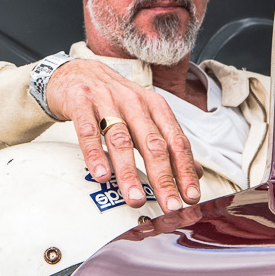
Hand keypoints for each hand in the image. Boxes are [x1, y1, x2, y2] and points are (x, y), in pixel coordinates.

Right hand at [45, 59, 200, 211]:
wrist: (77, 70)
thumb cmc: (114, 99)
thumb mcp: (145, 114)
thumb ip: (168, 142)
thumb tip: (198, 172)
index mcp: (154, 106)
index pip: (175, 141)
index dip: (185, 170)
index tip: (191, 196)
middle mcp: (134, 102)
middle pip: (153, 144)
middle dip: (163, 178)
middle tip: (169, 205)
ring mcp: (107, 100)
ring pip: (122, 140)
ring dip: (129, 173)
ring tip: (135, 199)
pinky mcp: (81, 102)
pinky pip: (89, 132)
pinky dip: (95, 155)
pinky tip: (101, 175)